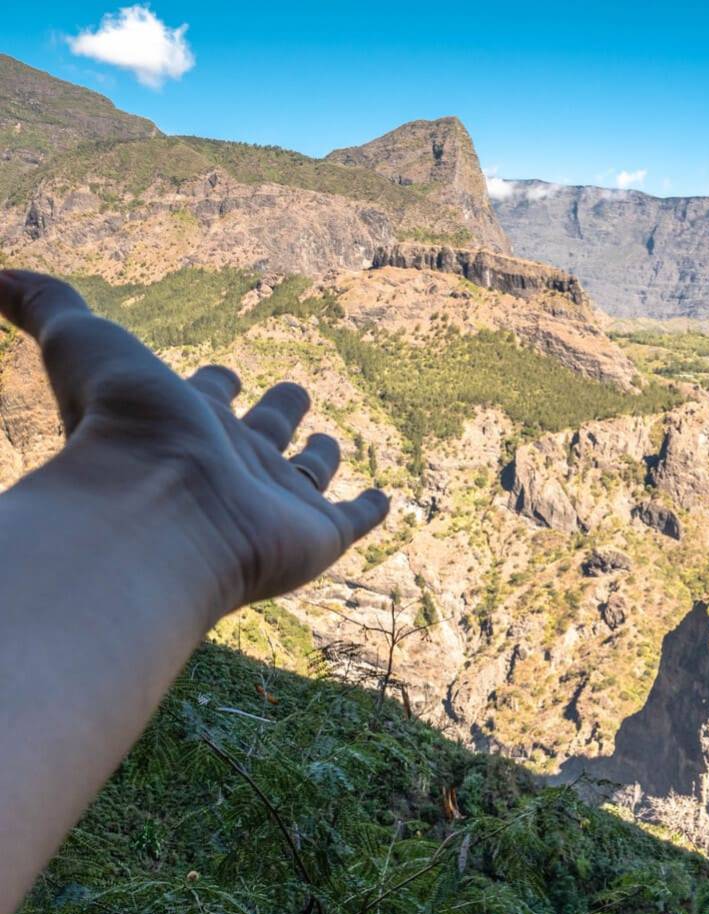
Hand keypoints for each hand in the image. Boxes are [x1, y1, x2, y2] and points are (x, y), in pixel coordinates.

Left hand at [0, 270, 388, 621]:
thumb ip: (46, 305)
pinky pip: (352, 520)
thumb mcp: (83, 343)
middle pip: (260, 432)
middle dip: (275, 411)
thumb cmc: (121, 427)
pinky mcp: (316, 535)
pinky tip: (384, 500)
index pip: (205, 395)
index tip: (222, 372)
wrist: (158, 508)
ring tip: (330, 440)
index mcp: (186, 422)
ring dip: (319, 457)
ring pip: (305, 475)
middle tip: (292, 390)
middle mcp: (231, 462)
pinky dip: (369, 510)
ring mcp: (275, 501)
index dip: (213, 382)